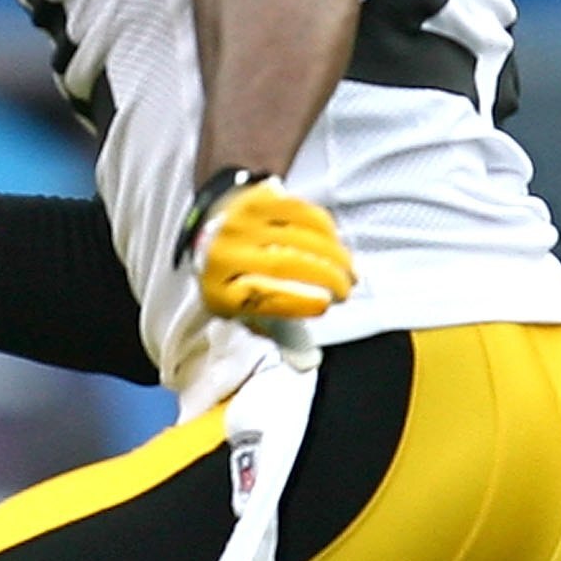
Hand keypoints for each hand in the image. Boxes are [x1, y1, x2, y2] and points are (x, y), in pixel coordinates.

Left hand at [181, 172, 353, 326]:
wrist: (210, 228)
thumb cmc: (235, 279)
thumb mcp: (245, 310)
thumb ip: (277, 332)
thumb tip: (308, 361)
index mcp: (217, 290)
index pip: (260, 297)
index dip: (297, 302)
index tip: (325, 305)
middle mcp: (223, 254)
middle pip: (283, 264)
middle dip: (325, 277)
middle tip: (347, 290)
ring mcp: (238, 223)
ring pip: (297, 235)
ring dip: (333, 254)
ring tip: (350, 270)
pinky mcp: (255, 199)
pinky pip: (299, 210)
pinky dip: (324, 227)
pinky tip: (336, 242)